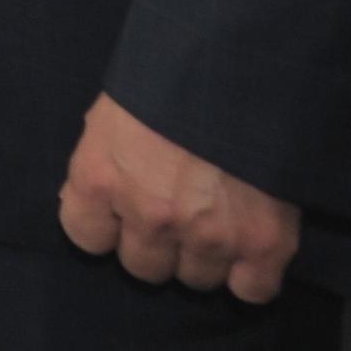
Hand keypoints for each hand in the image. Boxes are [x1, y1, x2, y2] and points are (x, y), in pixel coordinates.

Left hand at [58, 94, 300, 301]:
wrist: (245, 60)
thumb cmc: (169, 74)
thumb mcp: (113, 111)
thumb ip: (103, 163)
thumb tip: (96, 205)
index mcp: (101, 178)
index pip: (86, 237)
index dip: (107, 226)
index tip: (124, 209)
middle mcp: (149, 215)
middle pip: (143, 267)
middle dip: (158, 244)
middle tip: (179, 211)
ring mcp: (207, 233)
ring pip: (196, 280)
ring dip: (205, 256)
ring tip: (218, 217)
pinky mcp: (264, 242)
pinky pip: (252, 290)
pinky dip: (252, 274)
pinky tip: (252, 246)